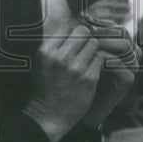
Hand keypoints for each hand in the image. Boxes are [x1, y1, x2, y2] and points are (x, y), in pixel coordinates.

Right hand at [24, 22, 105, 141]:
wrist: (48, 115)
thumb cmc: (45, 88)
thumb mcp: (41, 63)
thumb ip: (54, 46)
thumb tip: (72, 26)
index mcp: (46, 51)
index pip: (67, 26)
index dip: (74, 30)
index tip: (78, 36)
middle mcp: (60, 57)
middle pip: (82, 32)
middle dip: (86, 37)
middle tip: (87, 46)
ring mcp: (75, 68)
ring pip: (94, 44)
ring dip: (94, 49)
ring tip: (90, 57)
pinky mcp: (88, 78)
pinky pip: (101, 58)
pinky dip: (100, 60)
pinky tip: (96, 66)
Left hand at [79, 17, 140, 127]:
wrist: (77, 104)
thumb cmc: (74, 76)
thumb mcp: (77, 52)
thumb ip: (81, 36)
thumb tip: (78, 13)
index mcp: (116, 44)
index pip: (113, 25)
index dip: (100, 21)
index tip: (82, 19)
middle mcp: (126, 53)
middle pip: (122, 33)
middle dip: (104, 29)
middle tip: (87, 29)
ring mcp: (129, 66)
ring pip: (125, 46)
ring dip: (107, 41)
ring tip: (90, 41)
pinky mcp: (127, 80)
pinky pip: (122, 64)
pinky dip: (108, 59)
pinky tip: (94, 57)